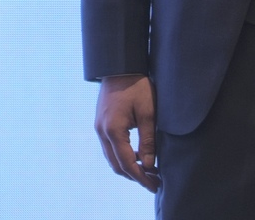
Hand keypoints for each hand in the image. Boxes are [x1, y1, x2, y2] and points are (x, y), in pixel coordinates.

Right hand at [95, 74, 158, 191]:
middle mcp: (102, 131)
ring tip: (149, 170)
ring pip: (112, 157)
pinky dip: (122, 156)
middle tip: (154, 181)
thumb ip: (148, 141)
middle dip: (135, 176)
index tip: (155, 186)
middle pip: (116, 164)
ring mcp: (99, 127)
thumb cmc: (137, 88)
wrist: (120, 67)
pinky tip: (137, 155)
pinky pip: (110, 147)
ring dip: (128, 166)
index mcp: (113, 130)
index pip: (127, 163)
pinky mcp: (101, 123)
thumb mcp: (148, 114)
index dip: (141, 178)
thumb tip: (148, 165)